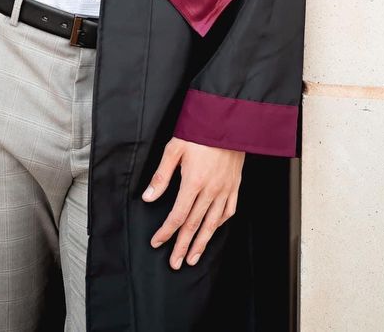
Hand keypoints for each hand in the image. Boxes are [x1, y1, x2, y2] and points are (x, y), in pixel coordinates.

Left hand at [142, 137, 243, 269]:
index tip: (157, 242)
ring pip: (212, 223)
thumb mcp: (174, 149)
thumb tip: (148, 197)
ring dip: (202, 243)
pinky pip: (229, 211)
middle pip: (194, 225)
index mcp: (194, 182)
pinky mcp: (235, 185)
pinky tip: (213, 230)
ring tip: (193, 258)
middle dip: (182, 245)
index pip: (177, 215)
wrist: (228, 120)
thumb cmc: (199, 131)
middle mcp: (211, 190)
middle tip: (175, 263)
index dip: (166, 231)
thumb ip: (161, 176)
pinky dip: (220, 224)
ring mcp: (225, 189)